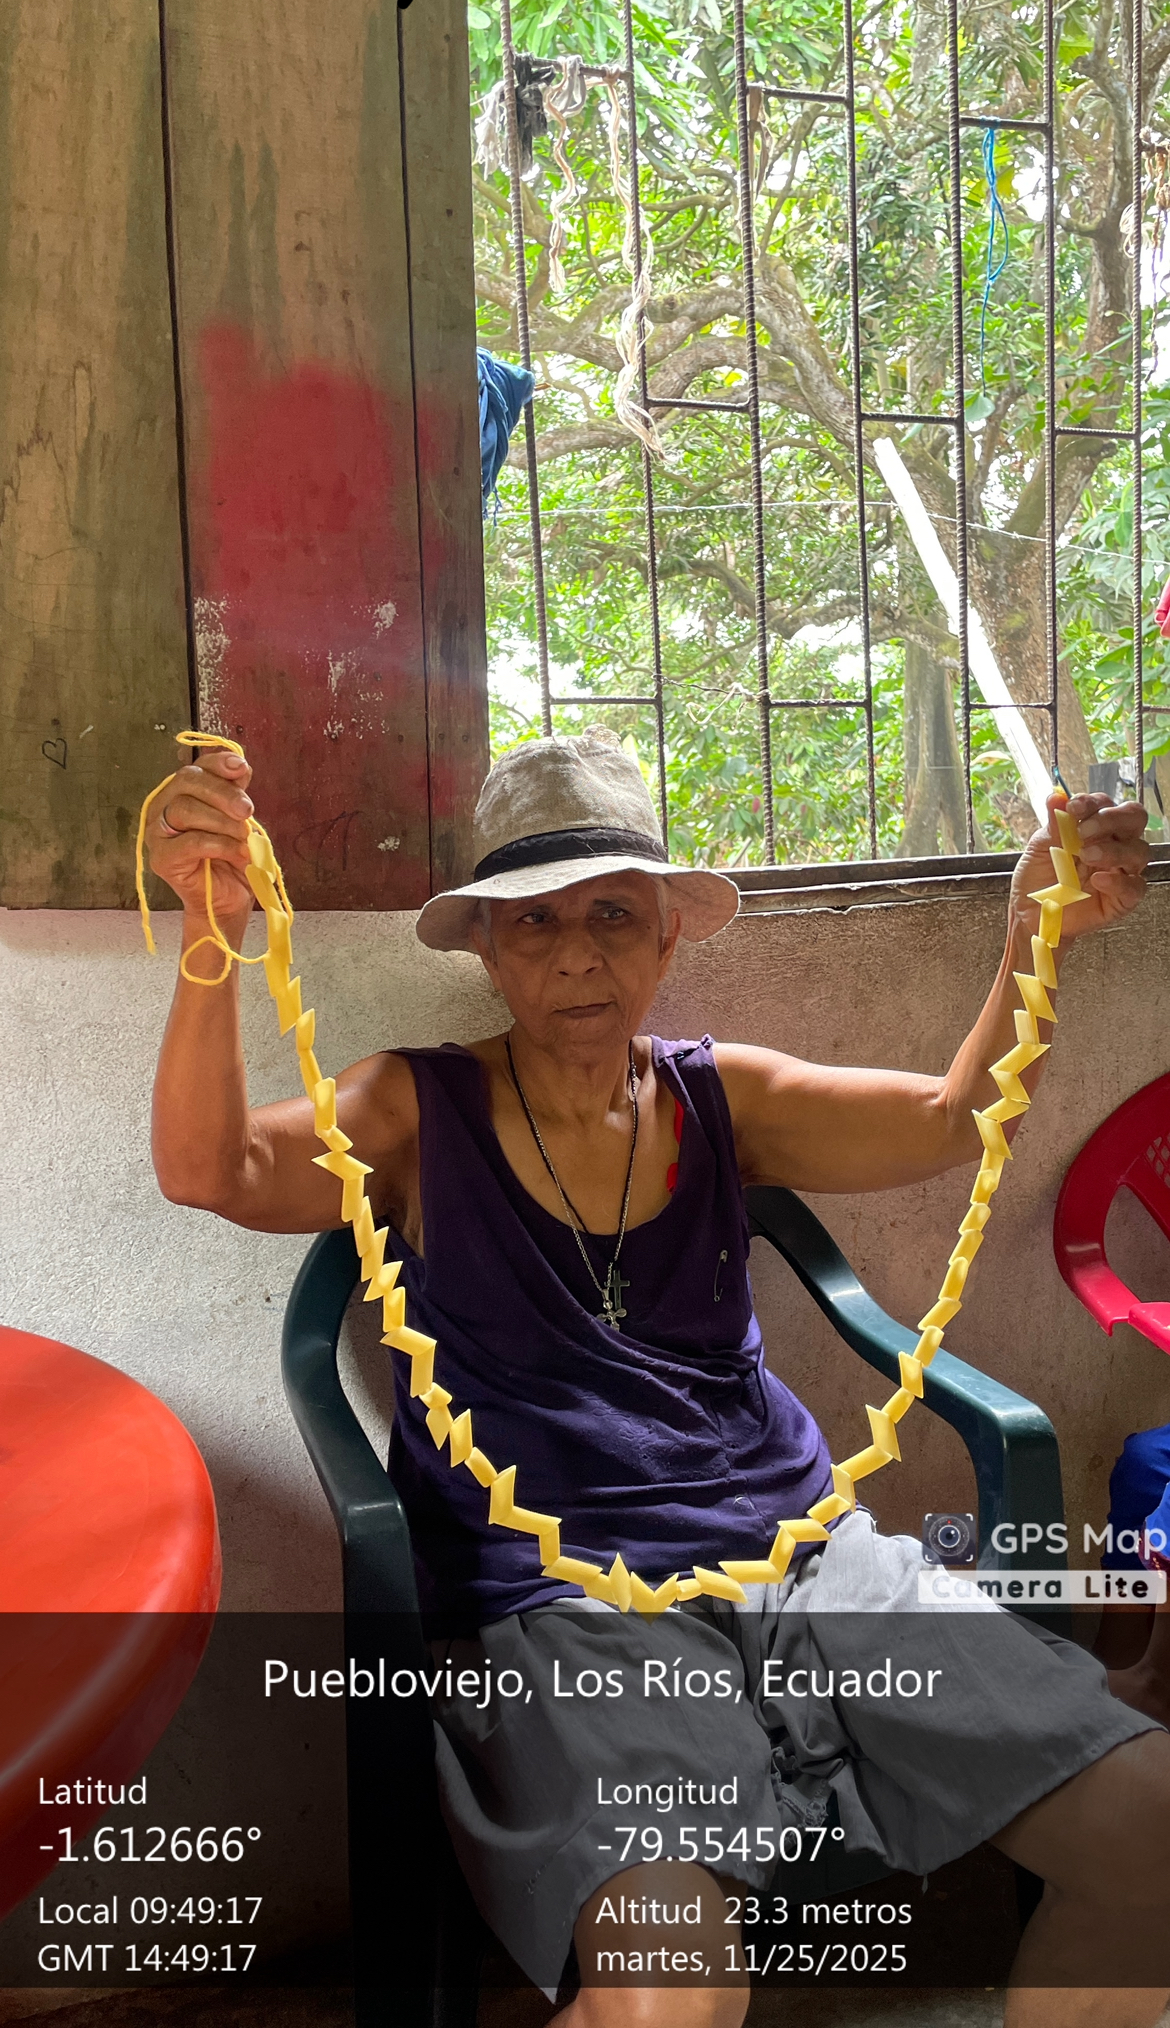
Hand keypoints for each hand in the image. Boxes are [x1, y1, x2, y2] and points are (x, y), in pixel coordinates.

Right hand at [145, 748, 255, 922]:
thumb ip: (235, 792)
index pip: (196, 768)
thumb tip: (239, 767)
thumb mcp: (239, 819)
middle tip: (247, 811)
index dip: (217, 764)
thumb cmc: (233, 857)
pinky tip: (238, 853)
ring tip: (244, 838)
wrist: (230, 899)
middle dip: (223, 793)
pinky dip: (220, 845)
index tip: (241, 770)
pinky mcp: (160, 859)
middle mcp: (163, 807)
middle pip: (187, 782)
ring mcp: (156, 833)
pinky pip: (190, 842)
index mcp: (181, 792)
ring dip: (223, 822)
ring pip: (186, 810)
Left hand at [1011, 791, 1148, 941]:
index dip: (1093, 802)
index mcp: (1094, 827)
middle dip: (1111, 819)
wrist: (1030, 913)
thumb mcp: (1039, 849)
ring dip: (1114, 850)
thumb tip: (1056, 797)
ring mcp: (1121, 871)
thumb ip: (1053, 825)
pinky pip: (1135, 887)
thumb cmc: (1038, 878)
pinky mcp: (1122, 899)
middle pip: (1134, 819)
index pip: (1106, 804)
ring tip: (1086, 856)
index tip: (1073, 808)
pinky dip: (1119, 882)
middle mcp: (1113, 844)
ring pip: (1139, 851)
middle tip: (1085, 831)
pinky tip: (1098, 880)